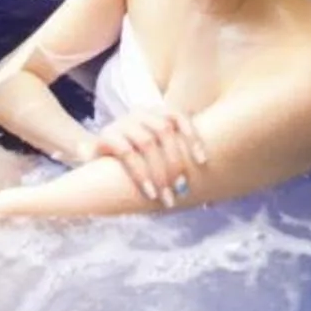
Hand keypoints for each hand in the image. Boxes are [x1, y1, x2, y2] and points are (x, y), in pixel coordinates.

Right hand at [87, 108, 209, 207]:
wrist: (97, 164)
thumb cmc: (137, 163)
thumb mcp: (159, 156)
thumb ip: (178, 159)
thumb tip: (213, 195)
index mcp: (155, 113)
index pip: (178, 116)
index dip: (192, 137)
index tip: (203, 162)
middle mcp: (138, 113)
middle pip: (164, 131)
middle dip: (175, 163)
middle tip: (182, 191)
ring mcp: (120, 123)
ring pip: (147, 142)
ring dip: (160, 172)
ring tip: (166, 197)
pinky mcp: (105, 137)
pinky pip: (126, 152)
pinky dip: (141, 174)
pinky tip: (150, 192)